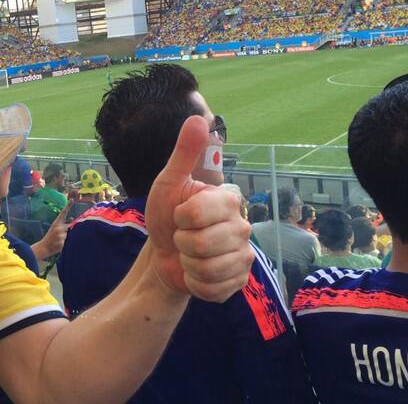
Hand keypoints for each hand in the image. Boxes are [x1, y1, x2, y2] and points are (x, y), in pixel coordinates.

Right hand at [33, 200, 71, 259]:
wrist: (44, 247)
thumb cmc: (50, 237)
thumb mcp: (55, 228)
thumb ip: (64, 224)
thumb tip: (72, 218)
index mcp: (56, 223)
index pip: (63, 213)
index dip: (68, 206)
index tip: (72, 199)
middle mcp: (58, 227)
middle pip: (71, 226)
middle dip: (69, 230)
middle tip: (61, 235)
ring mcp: (60, 234)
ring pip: (71, 234)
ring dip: (68, 238)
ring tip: (60, 241)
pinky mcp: (62, 242)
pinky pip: (70, 241)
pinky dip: (67, 243)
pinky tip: (60, 245)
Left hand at [145, 116, 252, 301]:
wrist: (163, 254)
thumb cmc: (166, 215)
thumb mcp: (168, 183)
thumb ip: (184, 153)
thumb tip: (198, 118)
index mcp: (229, 199)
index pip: (199, 213)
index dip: (181, 217)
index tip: (179, 214)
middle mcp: (243, 226)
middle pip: (204, 244)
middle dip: (182, 243)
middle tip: (182, 237)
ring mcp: (244, 255)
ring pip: (210, 268)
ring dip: (188, 264)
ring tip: (188, 255)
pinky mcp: (240, 281)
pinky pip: (214, 289)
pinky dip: (196, 284)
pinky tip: (195, 273)